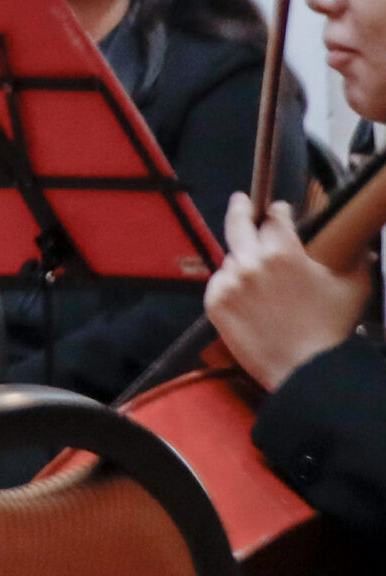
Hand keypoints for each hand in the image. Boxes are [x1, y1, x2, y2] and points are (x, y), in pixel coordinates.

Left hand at [206, 193, 371, 392]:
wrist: (307, 372)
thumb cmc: (332, 330)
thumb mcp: (354, 287)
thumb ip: (355, 259)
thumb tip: (361, 246)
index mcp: (283, 251)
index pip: (275, 217)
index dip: (279, 212)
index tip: (280, 211)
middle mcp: (250, 261)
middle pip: (238, 223)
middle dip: (241, 209)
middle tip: (241, 202)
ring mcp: (229, 282)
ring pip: (231, 258)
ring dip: (242, 260)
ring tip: (258, 275)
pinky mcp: (215, 303)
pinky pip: (219, 283)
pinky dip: (230, 285)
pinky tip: (248, 296)